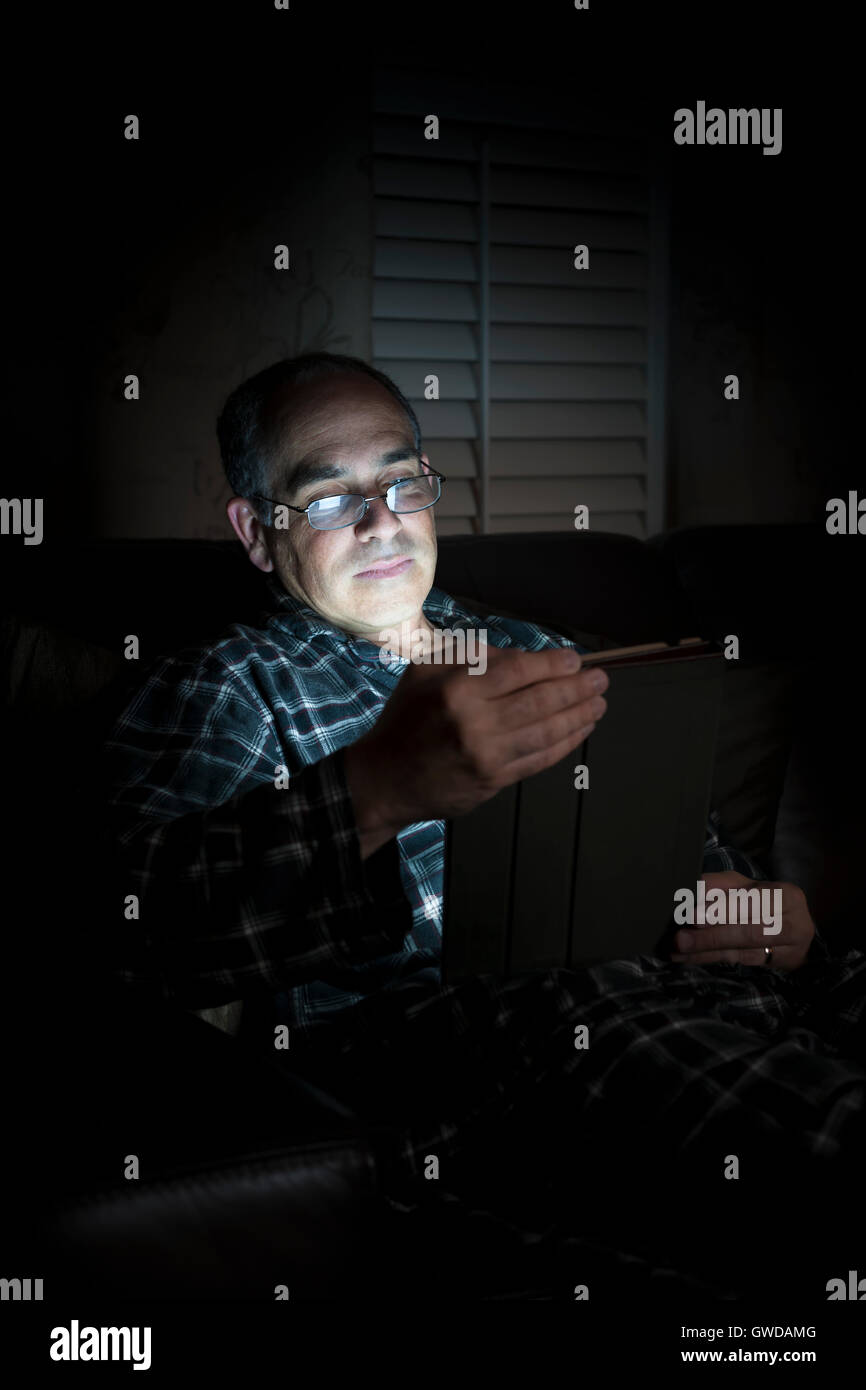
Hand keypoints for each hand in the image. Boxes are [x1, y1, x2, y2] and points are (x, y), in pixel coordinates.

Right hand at [345, 643, 608, 855]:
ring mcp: (487, 755)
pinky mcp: (494, 780)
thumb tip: (520, 657)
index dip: (553, 664)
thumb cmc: (406, 719)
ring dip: (579, 716)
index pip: (518, 670)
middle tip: (600, 679)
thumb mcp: (425, 672)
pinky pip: (540, 759)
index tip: (575, 660)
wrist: (385, 779)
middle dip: (577, 688)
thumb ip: (470, 655)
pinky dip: (565, 743)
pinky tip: (580, 730)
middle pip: (540, 701)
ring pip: (547, 732)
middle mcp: (475, 722)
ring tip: (599, 703)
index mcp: (457, 689)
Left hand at [669, 871, 815, 971]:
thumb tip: (691, 887)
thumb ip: (720, 884)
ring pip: (743, 952)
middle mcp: (793, 924)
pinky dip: (712, 959)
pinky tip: (690, 958)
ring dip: (707, 952)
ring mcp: (788, 950)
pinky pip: (740, 963)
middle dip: (712, 936)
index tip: (694, 917)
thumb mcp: (746, 886)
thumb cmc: (765, 902)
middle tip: (681, 939)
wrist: (797, 930)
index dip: (724, 910)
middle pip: (749, 932)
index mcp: (787, 896)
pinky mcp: (776, 966)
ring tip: (679, 951)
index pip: (753, 902)